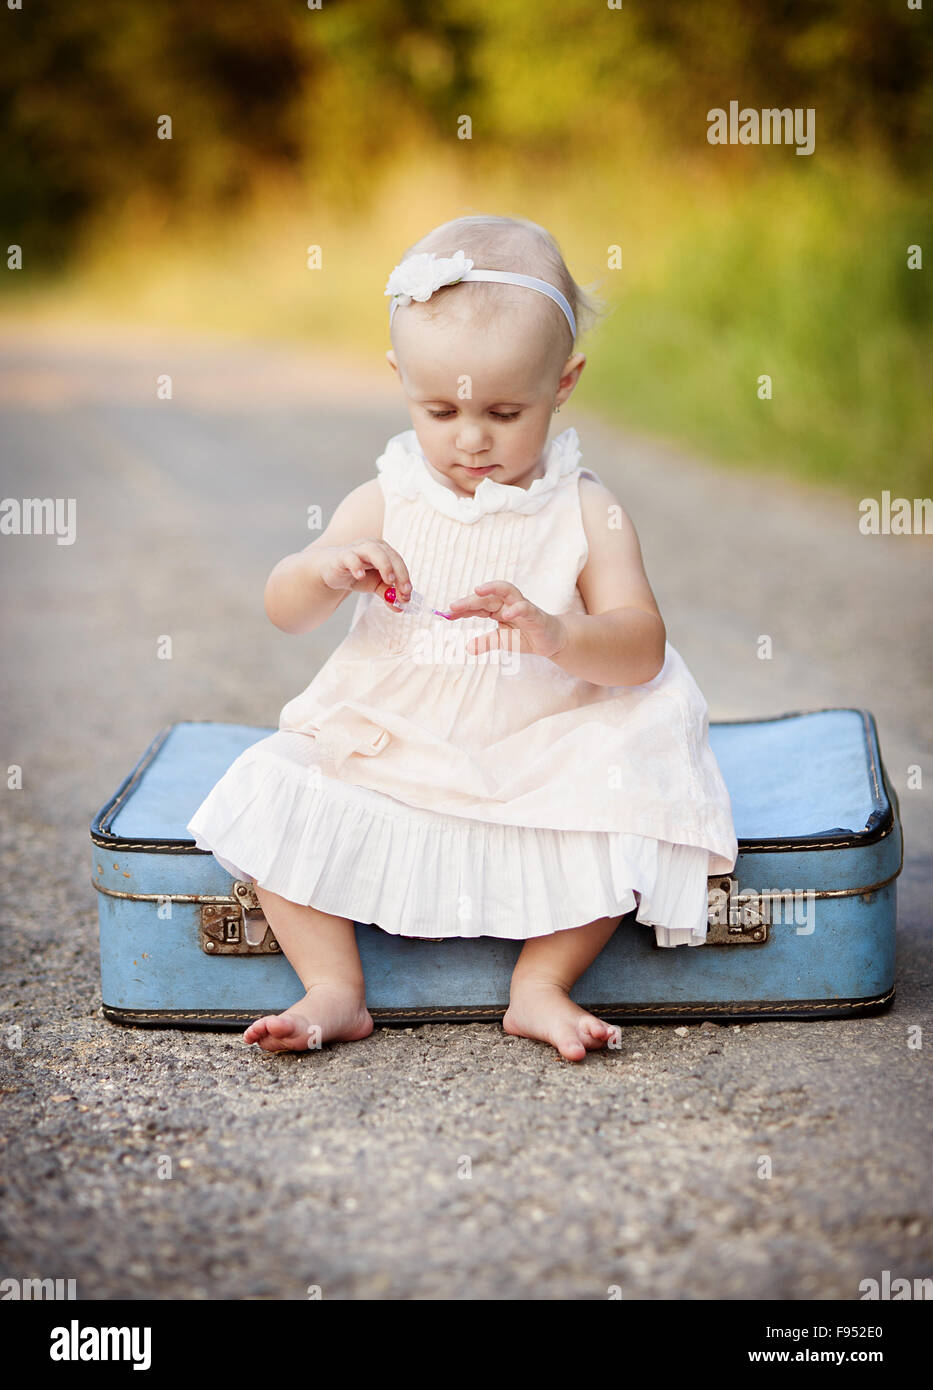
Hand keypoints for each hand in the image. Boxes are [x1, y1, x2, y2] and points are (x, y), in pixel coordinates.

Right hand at [317, 539, 411, 597]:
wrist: (331, 572)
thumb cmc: (356, 574)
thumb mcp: (375, 585)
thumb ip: (388, 594)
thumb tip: (401, 607)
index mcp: (384, 551)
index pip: (398, 562)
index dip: (405, 577)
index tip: (408, 593)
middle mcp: (372, 546)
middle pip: (390, 556)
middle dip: (399, 573)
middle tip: (404, 590)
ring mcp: (357, 550)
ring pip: (373, 551)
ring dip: (384, 565)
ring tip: (389, 580)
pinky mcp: (342, 556)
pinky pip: (350, 558)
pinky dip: (356, 566)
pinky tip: (360, 576)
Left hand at [446, 581, 566, 658]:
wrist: (553, 640)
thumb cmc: (527, 636)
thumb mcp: (502, 641)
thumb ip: (486, 642)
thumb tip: (467, 647)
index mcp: (499, 608)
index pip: (478, 605)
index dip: (463, 608)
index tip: (447, 614)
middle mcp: (509, 603)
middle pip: (488, 596)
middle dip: (470, 600)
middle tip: (453, 606)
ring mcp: (523, 606)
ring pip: (508, 591)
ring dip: (493, 589)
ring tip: (478, 591)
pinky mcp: (536, 615)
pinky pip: (526, 608)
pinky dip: (517, 609)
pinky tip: (507, 613)